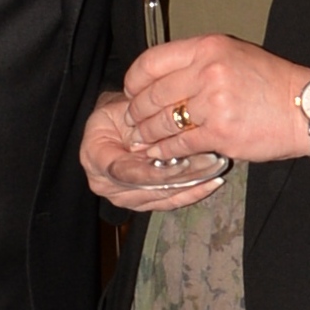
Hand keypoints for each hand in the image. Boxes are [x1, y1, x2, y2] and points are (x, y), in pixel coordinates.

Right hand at [81, 89, 227, 211]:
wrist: (115, 122)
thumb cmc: (119, 110)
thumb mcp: (124, 107)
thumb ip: (141, 124)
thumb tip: (166, 137)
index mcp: (95, 159)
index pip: (127, 173)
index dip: (156, 172)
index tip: (184, 164)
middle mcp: (104, 185)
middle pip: (148, 190)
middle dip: (181, 179)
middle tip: (210, 166)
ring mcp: (123, 197)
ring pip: (161, 198)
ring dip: (191, 186)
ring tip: (215, 172)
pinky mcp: (141, 202)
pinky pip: (169, 202)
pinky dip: (192, 193)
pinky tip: (211, 182)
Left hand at [123, 34, 309, 165]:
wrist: (309, 108)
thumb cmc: (272, 83)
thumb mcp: (234, 55)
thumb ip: (197, 62)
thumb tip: (160, 79)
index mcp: (209, 47)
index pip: (152, 61)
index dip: (134, 80)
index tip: (130, 92)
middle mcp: (208, 71)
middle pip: (152, 94)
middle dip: (136, 111)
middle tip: (132, 120)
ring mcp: (213, 103)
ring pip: (162, 121)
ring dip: (147, 133)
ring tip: (141, 138)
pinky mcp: (220, 133)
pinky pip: (179, 144)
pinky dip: (164, 150)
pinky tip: (158, 152)